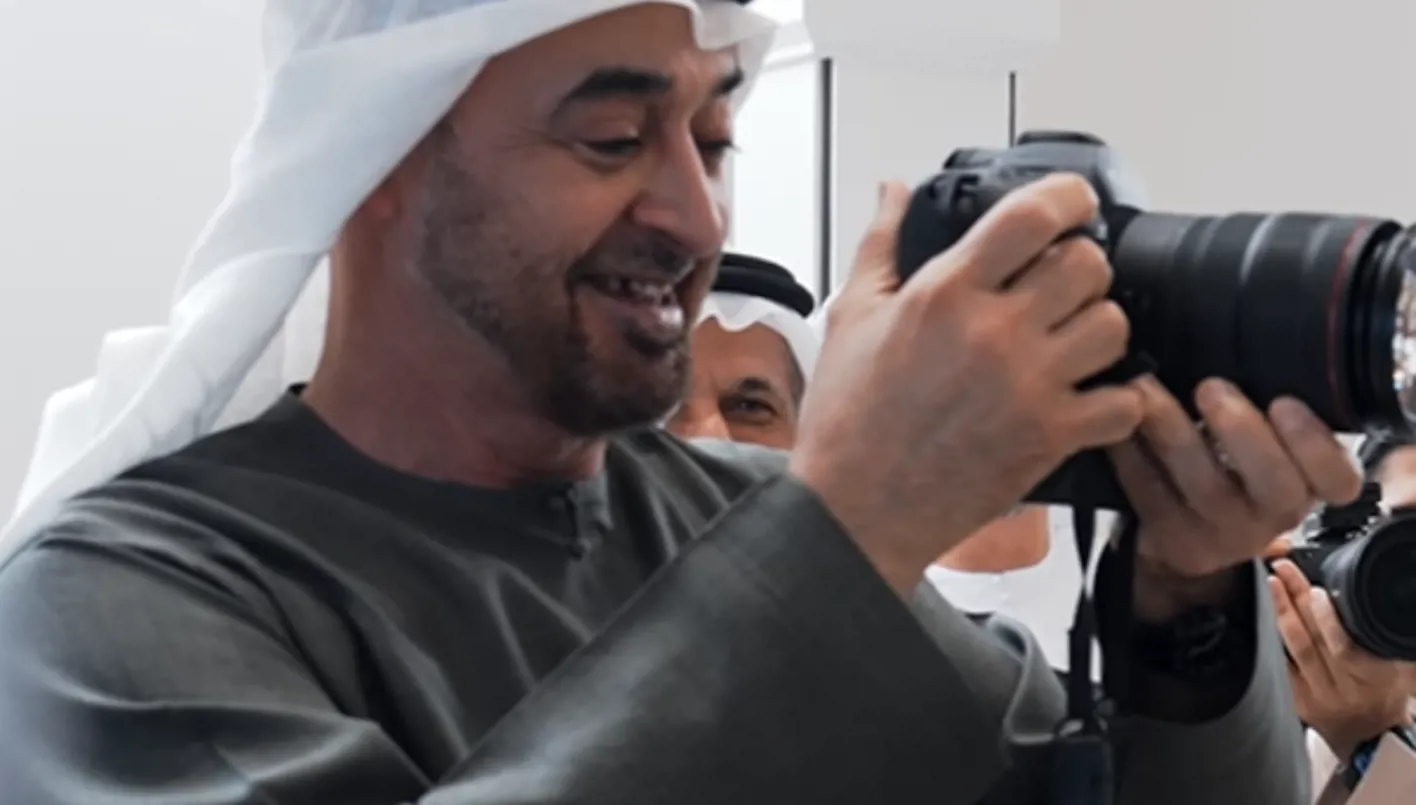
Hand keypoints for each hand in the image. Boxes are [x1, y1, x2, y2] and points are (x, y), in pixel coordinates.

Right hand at [790, 175, 1144, 593]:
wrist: (855, 510)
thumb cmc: (848, 419)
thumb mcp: (851, 317)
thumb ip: (880, 245)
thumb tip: (894, 192)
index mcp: (945, 294)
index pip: (1034, 216)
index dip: (1068, 197)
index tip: (1072, 203)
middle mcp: (994, 333)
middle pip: (1089, 265)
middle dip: (1079, 265)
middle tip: (1057, 284)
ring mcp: (1029, 387)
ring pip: (1114, 327)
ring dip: (1099, 326)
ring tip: (1068, 340)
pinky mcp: (1050, 438)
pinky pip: (1123, 403)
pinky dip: (1115, 398)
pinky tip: (1085, 395)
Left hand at [1107, 377, 1360, 618]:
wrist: (1187, 533)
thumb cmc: (1231, 464)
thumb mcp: (1264, 441)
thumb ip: (1266, 407)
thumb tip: (1240, 335)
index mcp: (1307, 483)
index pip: (1338, 478)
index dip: (1317, 445)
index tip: (1285, 403)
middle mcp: (1272, 514)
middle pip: (1274, 485)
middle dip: (1243, 432)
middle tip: (1211, 388)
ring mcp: (1221, 533)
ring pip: (1203, 486)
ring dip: (1171, 431)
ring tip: (1145, 389)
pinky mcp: (1171, 537)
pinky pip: (1149, 494)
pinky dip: (1129, 452)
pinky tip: (1116, 418)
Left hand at [1269, 559, 1415, 758]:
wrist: (1367, 736)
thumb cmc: (1384, 693)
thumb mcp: (1399, 668)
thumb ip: (1383, 639)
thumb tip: (1373, 598)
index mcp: (1374, 679)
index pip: (1345, 646)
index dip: (1329, 618)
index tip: (1318, 589)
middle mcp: (1343, 688)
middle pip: (1313, 639)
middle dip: (1297, 599)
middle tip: (1285, 569)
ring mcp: (1316, 695)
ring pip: (1293, 648)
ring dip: (1280, 611)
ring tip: (1272, 582)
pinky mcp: (1296, 699)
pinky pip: (1280, 662)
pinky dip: (1271, 635)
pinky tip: (1263, 612)